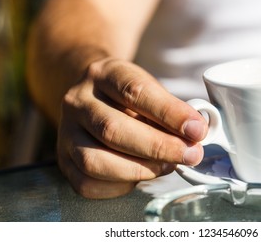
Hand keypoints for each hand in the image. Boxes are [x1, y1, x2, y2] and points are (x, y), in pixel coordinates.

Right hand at [57, 58, 206, 198]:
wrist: (93, 96)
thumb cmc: (128, 96)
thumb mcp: (149, 88)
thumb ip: (170, 110)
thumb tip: (195, 136)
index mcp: (104, 73)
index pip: (135, 92)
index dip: (169, 114)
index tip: (197, 129)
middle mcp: (77, 100)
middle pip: (112, 129)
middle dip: (158, 147)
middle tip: (189, 154)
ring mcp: (65, 132)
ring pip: (95, 161)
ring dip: (139, 170)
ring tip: (167, 166)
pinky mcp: (63, 160)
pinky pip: (86, 183)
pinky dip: (119, 186)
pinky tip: (139, 176)